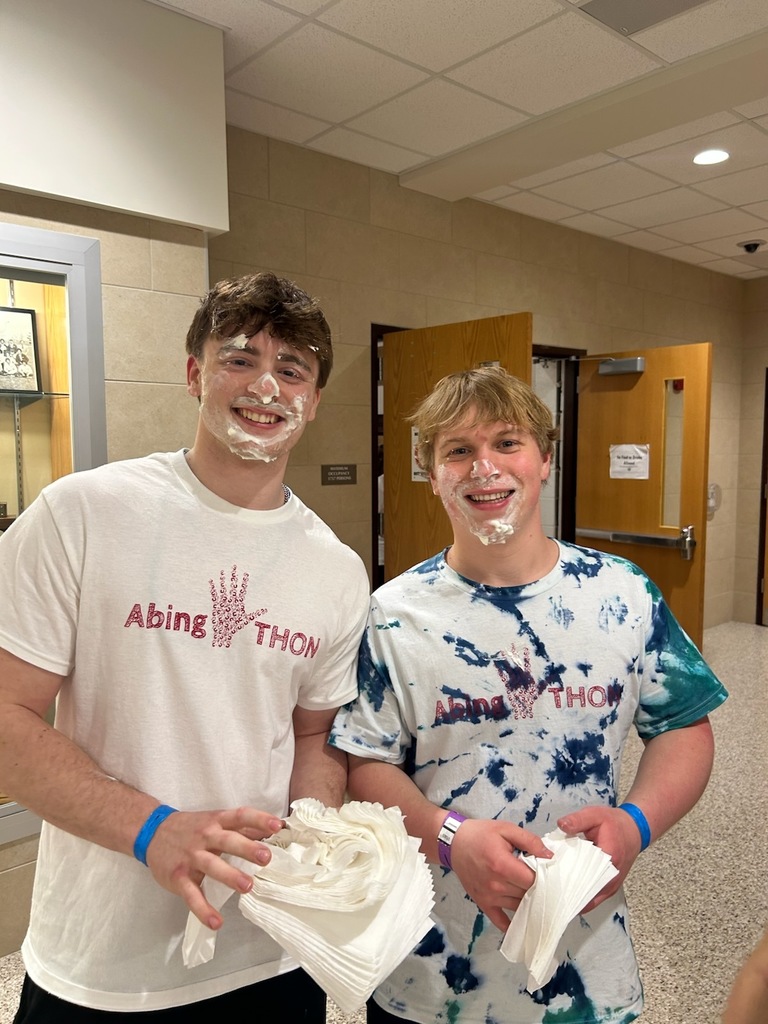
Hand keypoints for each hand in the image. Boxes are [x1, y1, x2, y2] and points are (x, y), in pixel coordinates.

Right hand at [145, 806, 284, 928]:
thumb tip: (269, 832)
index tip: (277, 826)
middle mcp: (205, 836)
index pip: (240, 816)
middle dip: (247, 848)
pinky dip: (203, 910)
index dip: (259, 820)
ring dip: (230, 876)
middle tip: (266, 858)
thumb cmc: (191, 828)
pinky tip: (216, 922)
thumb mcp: (213, 820)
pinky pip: (192, 895)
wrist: (152, 832)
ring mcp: (191, 857)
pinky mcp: (178, 877)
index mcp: (216, 821)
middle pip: (228, 841)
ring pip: (212, 866)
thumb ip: (238, 828)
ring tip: (248, 886)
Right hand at [449, 819, 552, 930]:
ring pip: (518, 907)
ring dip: (529, 902)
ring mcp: (488, 896)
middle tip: (545, 882)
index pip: (532, 880)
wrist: (454, 843)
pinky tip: (522, 920)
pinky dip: (512, 924)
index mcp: (502, 864)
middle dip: (538, 888)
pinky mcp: (482, 903)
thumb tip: (550, 856)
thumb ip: (529, 841)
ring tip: (535, 893)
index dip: (545, 877)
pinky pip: (500, 921)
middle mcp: (496, 884)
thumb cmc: (481, 834)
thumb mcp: (506, 829)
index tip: (550, 872)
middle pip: (527, 894)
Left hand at [557, 805, 641, 911]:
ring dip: (572, 896)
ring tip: (553, 890)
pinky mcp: (610, 887)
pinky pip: (593, 898)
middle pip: (585, 892)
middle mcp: (611, 877)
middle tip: (547, 886)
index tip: (548, 878)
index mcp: (609, 859)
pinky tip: (566, 891)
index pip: (583, 875)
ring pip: (589, 899)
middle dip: (566, 891)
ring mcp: (611, 886)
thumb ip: (578, 820)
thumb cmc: (614, 823)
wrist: (633, 831)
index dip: (564, 878)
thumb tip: (561, 825)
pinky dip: (580, 896)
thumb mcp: (595, 815)